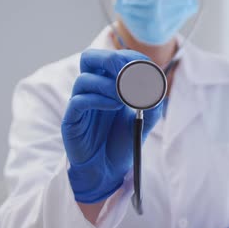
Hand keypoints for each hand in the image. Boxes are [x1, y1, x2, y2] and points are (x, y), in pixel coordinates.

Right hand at [62, 49, 163, 203]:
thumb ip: (152, 104)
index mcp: (109, 84)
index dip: (128, 57)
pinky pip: (79, 101)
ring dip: (108, 84)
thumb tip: (156, 86)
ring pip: (84, 79)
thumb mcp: (144, 121)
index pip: (113, 58)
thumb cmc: (123, 142)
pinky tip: (114, 106)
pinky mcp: (72, 120)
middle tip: (128, 72)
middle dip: (110, 59)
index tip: (146, 66)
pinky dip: (98, 99)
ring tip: (125, 98)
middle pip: (89, 58)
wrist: (108, 170)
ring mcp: (80, 103)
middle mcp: (92, 90)